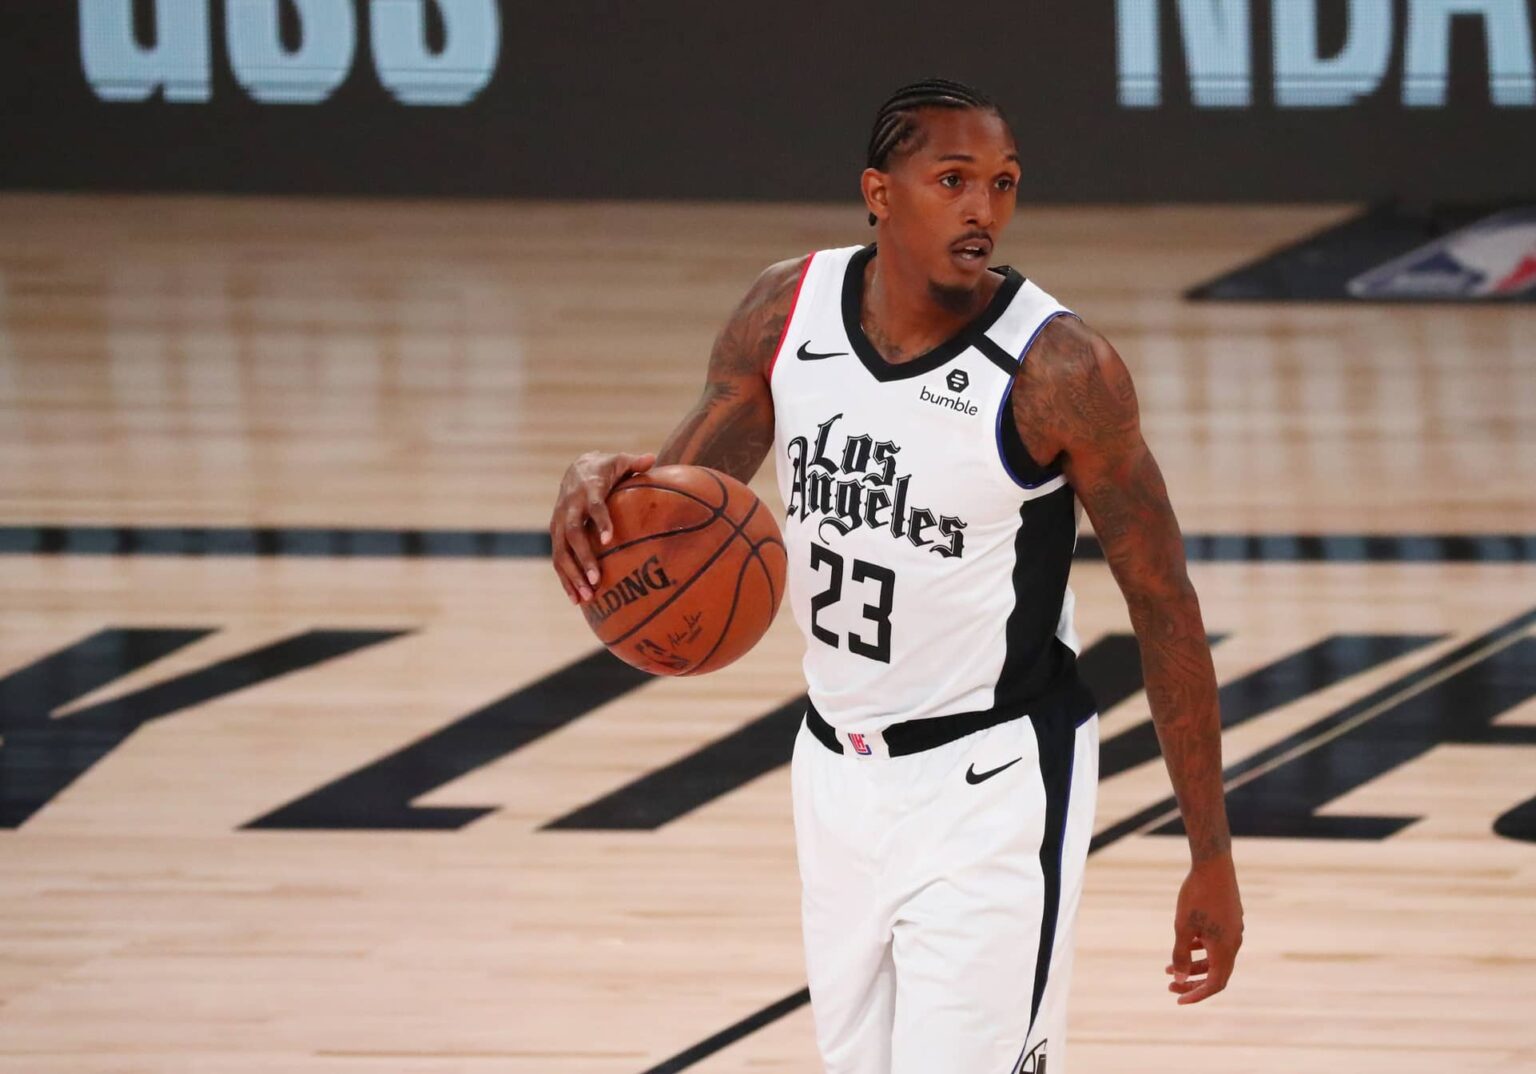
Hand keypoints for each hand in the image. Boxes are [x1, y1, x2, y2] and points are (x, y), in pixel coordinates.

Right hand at [549, 451, 654, 603]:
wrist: (576, 469)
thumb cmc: (605, 468)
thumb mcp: (619, 461)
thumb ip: (635, 462)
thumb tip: (652, 457)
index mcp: (588, 490)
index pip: (594, 506)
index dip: (601, 521)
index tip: (609, 540)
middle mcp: (569, 507)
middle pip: (573, 535)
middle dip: (583, 558)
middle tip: (597, 579)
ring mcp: (559, 522)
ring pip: (560, 552)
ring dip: (572, 575)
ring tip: (586, 597)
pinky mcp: (556, 534)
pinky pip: (558, 559)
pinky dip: (566, 580)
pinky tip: (576, 600)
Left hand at [1165, 851, 1242, 1003]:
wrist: (1213, 865)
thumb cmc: (1196, 896)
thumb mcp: (1182, 927)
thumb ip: (1180, 954)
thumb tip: (1178, 978)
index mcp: (1225, 949)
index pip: (1215, 984)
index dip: (1197, 994)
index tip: (1178, 999)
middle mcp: (1234, 943)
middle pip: (1215, 973)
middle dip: (1192, 982)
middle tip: (1169, 985)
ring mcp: (1234, 931)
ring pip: (1215, 958)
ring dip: (1194, 965)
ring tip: (1168, 968)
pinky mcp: (1230, 920)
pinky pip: (1217, 943)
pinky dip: (1201, 950)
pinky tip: (1185, 944)